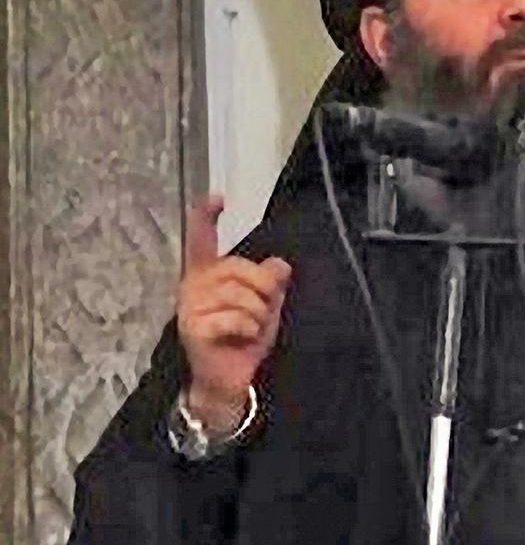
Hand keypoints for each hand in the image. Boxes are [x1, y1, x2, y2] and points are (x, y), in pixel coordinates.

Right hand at [177, 196, 290, 433]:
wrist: (229, 380)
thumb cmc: (243, 340)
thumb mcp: (266, 306)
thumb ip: (271, 282)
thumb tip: (280, 264)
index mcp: (208, 274)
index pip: (203, 240)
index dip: (206, 217)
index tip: (217, 198)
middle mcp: (193, 284)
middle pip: (241, 267)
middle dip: (264, 290)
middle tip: (260, 313)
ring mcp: (189, 305)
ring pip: (242, 294)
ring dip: (258, 314)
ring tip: (249, 329)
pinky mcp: (192, 327)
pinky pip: (236, 317)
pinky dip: (249, 329)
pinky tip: (241, 338)